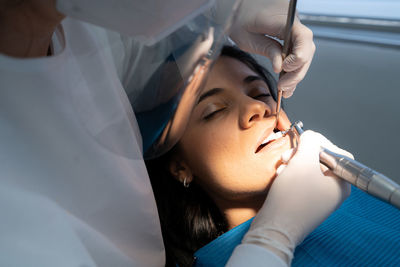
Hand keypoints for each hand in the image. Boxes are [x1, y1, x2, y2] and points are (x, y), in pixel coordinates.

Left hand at [228, 0, 314, 97]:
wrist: (236, 7)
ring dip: (296, 73)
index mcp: (283, 18)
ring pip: (304, 53)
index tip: (285, 69)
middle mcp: (292, 22)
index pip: (303, 37)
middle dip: (297, 71)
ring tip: (285, 89)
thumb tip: (280, 68)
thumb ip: (266, 50)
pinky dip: (292, 68)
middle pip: (306, 49)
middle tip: (283, 87)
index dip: (299, 56)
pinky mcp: (289, 35)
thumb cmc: (238, 18)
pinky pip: (296, 52)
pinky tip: (286, 82)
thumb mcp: (247, 37)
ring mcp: (293, 28)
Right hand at [242, 130, 351, 263]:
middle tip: (288, 155)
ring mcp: (319, 200)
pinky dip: (291, 176)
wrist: (276, 227)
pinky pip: (301, 183)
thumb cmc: (292, 196)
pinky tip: (281, 176)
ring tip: (282, 166)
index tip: (304, 140)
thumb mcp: (303, 161)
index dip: (321, 143)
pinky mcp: (305, 205)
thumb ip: (310, 142)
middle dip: (302, 154)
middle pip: (321, 162)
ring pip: (309, 172)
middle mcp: (333, 193)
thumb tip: (311, 136)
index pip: (337, 153)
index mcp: (341, 184)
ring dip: (294, 164)